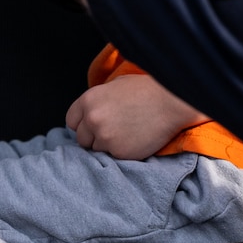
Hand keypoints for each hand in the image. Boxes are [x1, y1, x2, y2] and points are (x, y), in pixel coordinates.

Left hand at [65, 74, 207, 160]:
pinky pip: (113, 158)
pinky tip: (134, 141)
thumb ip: (98, 100)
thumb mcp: (115, 85)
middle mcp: (92, 119)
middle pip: (81, 139)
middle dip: (93, 137)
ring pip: (96, 150)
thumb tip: (90, 112)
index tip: (92, 126)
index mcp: (88, 100)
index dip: (82, 124)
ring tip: (125, 135)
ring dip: (107, 146)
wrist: (171, 102)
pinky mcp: (119, 152)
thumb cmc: (146, 90)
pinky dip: (121, 152)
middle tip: (112, 132)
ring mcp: (105, 137)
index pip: (71, 120)